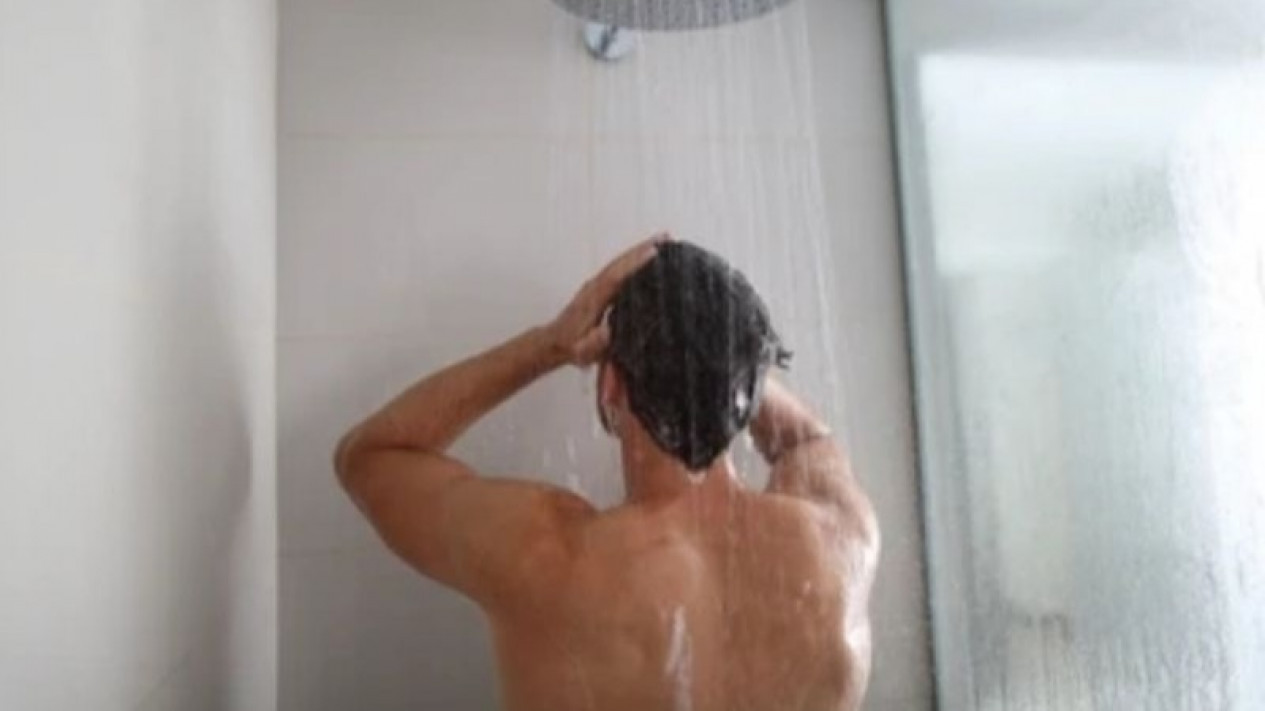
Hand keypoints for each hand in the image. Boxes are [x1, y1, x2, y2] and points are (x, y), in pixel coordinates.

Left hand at [546, 235, 667, 366]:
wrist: (556, 342)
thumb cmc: (572, 348)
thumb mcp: (583, 352)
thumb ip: (595, 343)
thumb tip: (608, 331)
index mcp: (593, 301)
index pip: (616, 277)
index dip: (634, 264)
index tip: (653, 252)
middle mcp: (594, 287)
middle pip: (619, 263)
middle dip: (642, 249)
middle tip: (664, 237)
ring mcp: (595, 285)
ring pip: (619, 262)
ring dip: (639, 249)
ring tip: (661, 239)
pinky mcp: (598, 286)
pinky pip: (617, 268)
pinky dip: (632, 257)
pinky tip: (646, 253)